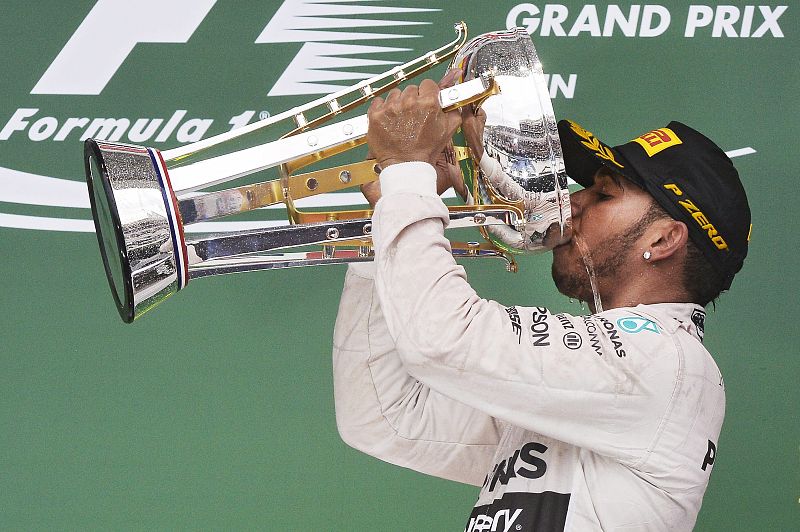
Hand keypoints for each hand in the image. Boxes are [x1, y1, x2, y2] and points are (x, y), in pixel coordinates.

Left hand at [361, 69, 464, 206]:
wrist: (406, 166)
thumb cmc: (425, 151)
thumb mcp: (447, 131)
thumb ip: (453, 111)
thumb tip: (453, 99)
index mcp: (428, 103)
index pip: (428, 84)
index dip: (428, 93)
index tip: (425, 101)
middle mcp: (409, 102)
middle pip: (411, 89)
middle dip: (413, 99)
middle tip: (413, 115)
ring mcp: (390, 107)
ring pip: (395, 94)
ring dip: (398, 103)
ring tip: (401, 119)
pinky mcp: (376, 114)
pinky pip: (378, 102)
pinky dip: (382, 109)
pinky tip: (389, 120)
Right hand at [461, 104, 486, 161]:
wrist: (474, 148)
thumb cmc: (474, 136)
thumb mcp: (468, 119)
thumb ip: (466, 108)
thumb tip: (464, 97)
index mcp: (481, 113)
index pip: (472, 102)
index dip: (464, 102)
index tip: (459, 103)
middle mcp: (479, 117)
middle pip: (468, 108)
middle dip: (462, 110)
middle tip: (458, 114)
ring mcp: (475, 122)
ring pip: (465, 115)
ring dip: (460, 117)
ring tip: (458, 120)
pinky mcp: (471, 127)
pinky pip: (464, 121)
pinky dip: (460, 122)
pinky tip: (458, 125)